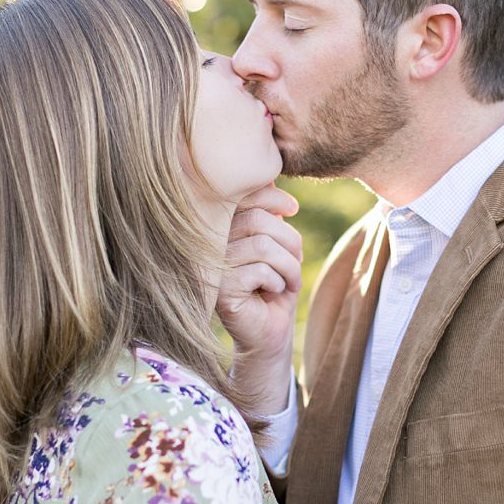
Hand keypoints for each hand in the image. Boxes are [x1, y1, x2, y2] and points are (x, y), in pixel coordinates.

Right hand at [217, 184, 302, 393]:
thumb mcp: (275, 242)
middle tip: (297, 258)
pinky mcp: (218, 290)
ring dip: (289, 264)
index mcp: (216, 225)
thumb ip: (268, 211)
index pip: (241, 194)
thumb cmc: (272, 282)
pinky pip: (260, 271)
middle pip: (257, 220)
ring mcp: (209, 267)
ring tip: (291, 278)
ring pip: (262, 245)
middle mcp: (206, 243)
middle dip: (289, 239)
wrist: (268, 330)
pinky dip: (278, 281)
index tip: (293, 209)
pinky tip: (274, 291)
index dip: (274, 197)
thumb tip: (271, 173)